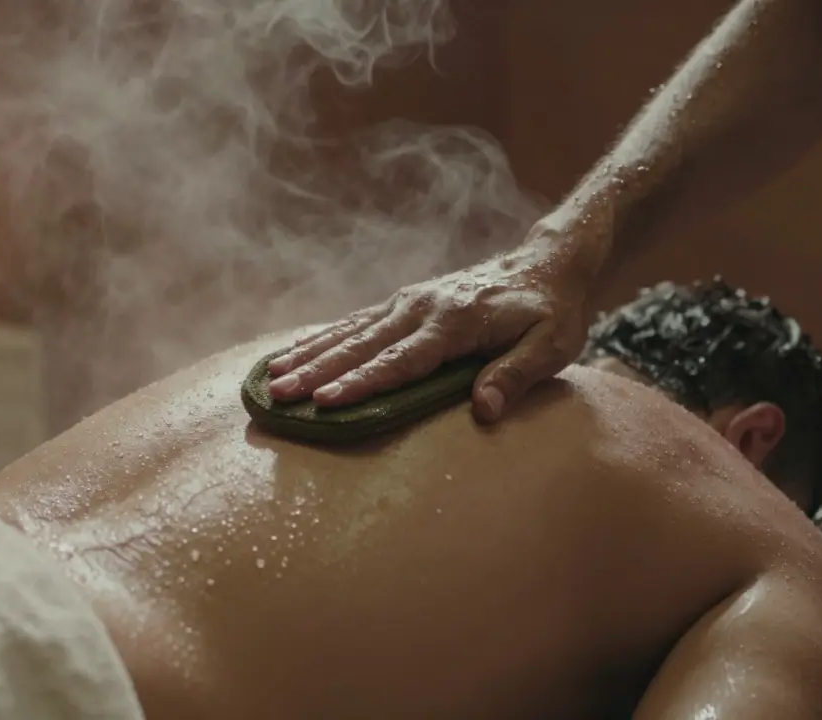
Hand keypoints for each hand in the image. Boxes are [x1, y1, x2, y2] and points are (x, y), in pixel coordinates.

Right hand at [265, 226, 601, 422]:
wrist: (547, 263)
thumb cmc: (552, 312)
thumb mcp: (552, 346)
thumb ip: (517, 374)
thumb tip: (484, 410)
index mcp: (454, 322)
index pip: (401, 360)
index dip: (363, 383)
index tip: (327, 401)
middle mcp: (421, 308)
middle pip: (362, 345)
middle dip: (317, 371)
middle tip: (277, 394)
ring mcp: (408, 302)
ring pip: (349, 332)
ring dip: (309, 355)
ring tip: (270, 378)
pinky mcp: (402, 302)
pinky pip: (355, 322)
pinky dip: (321, 338)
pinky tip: (293, 352)